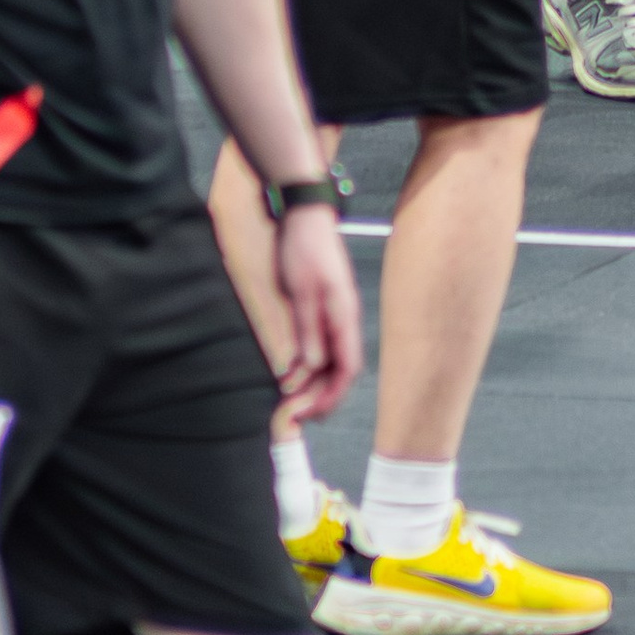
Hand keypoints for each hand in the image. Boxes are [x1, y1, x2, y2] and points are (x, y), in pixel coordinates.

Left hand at [272, 206, 363, 423]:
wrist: (305, 218)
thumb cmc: (304, 249)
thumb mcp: (302, 291)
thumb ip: (309, 329)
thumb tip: (312, 368)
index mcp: (343, 315)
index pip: (347, 367)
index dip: (332, 396)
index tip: (309, 415)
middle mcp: (342, 320)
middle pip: (339, 369)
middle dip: (319, 396)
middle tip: (293, 416)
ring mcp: (332, 315)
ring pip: (327, 361)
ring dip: (310, 383)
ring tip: (287, 400)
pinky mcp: (319, 310)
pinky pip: (317, 347)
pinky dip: (304, 366)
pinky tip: (288, 375)